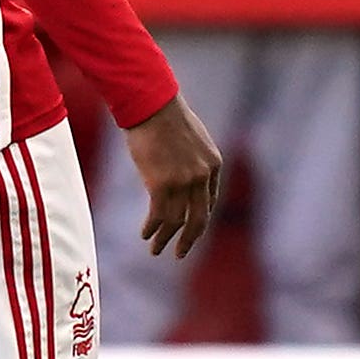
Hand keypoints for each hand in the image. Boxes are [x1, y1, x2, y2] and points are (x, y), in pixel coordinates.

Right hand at [123, 92, 223, 258]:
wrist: (152, 104)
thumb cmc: (165, 117)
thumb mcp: (192, 140)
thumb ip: (193, 161)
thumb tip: (183, 177)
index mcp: (213, 165)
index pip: (209, 202)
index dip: (198, 219)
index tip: (188, 230)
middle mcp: (202, 177)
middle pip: (199, 219)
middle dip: (189, 240)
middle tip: (180, 254)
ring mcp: (183, 182)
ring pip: (176, 221)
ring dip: (165, 239)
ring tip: (156, 249)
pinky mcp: (161, 184)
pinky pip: (158, 215)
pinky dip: (152, 228)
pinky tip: (145, 234)